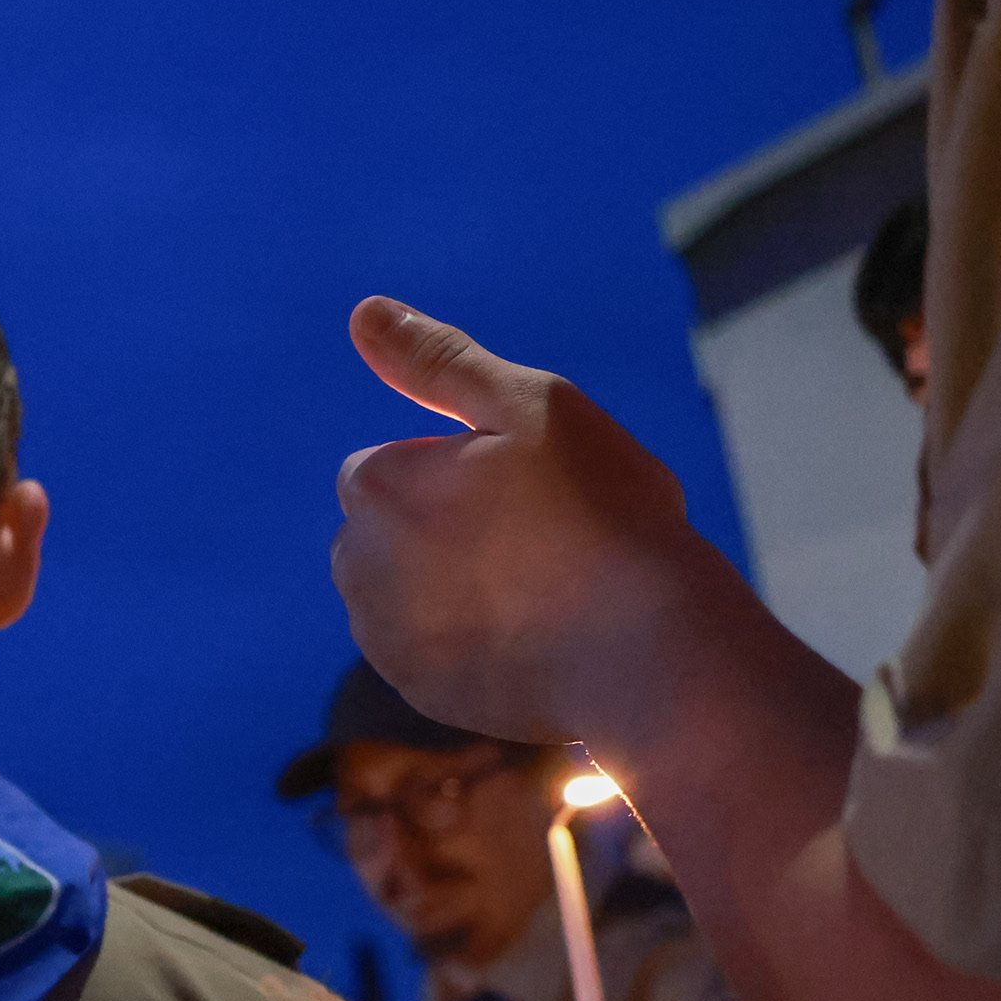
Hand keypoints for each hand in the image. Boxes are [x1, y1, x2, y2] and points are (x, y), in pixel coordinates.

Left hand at [332, 298, 743, 742]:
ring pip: (406, 589)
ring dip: (451, 583)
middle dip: (441, 527)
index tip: (524, 488)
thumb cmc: (600, 513)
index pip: (388, 464)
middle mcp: (355, 563)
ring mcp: (382, 634)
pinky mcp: (415, 688)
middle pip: (389, 528)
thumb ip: (439, 360)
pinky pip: (431, 649)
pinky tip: (533, 637)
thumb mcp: (530, 406)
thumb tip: (363, 312)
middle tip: (540, 538)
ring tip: (542, 588)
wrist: (645, 648)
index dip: (457, 470)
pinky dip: (467, 639)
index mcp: (376, 485)